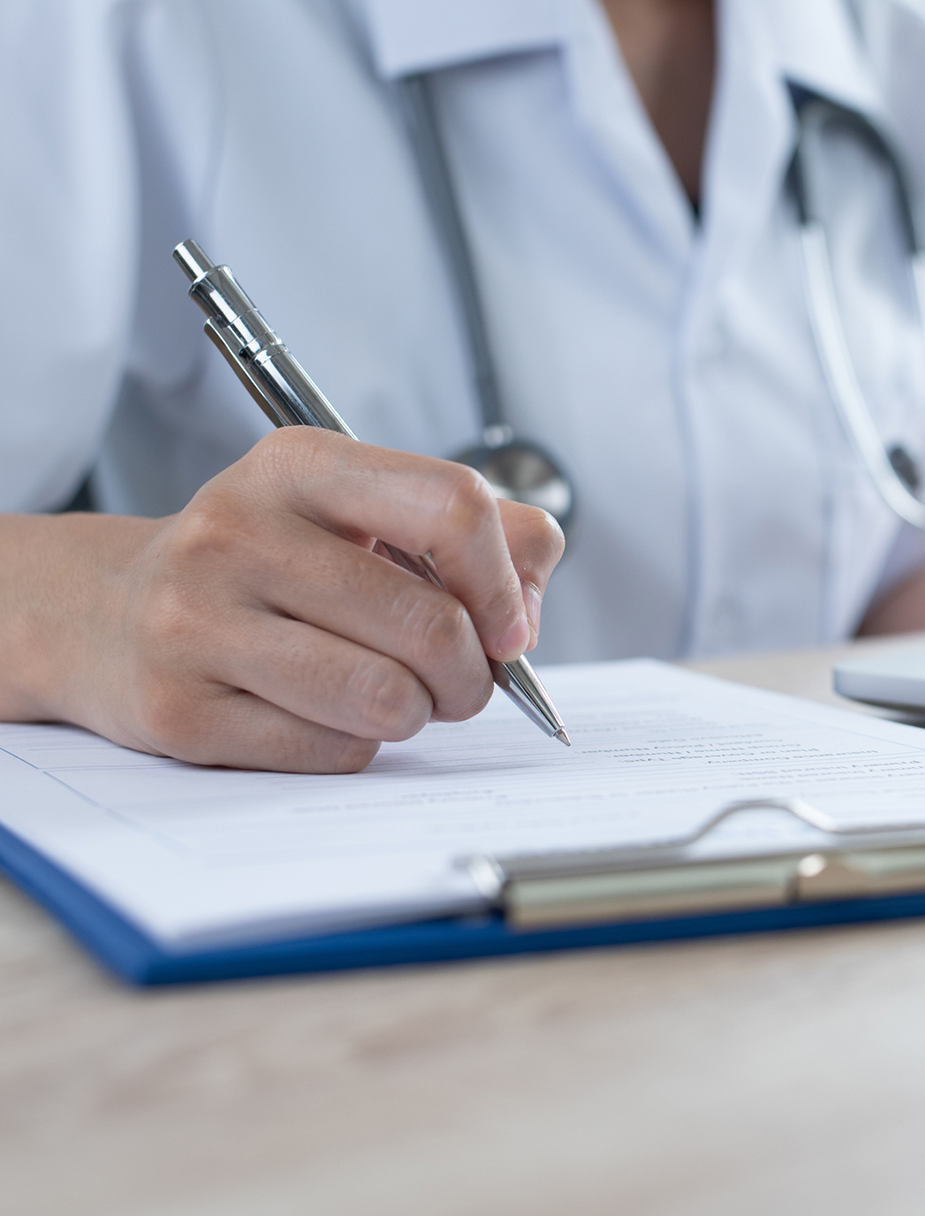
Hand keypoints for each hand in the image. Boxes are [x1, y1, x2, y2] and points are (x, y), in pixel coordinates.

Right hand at [25, 427, 563, 771]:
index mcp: (300, 465)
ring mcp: (197, 621)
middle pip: (431, 623)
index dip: (505, 582)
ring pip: (388, 697)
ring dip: (418, 713)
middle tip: (457, 680)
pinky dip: (356, 744)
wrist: (104, 612)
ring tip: (393, 695)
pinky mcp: (179, 710)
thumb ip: (479, 535)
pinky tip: (322, 712)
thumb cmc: (268, 564)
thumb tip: (527, 612)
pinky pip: (335, 751)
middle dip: (471, 674)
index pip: (453, 506)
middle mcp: (239, 530)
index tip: (511, 628)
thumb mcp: (360, 512)